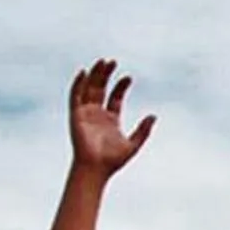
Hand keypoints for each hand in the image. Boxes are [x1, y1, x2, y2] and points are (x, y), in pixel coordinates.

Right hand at [66, 59, 154, 176]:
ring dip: (95, 75)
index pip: (116, 98)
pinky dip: (78, 83)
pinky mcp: (76, 115)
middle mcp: (97, 114)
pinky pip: (75, 96)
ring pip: (89, 88)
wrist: (96, 168)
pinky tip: (84, 72)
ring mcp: (86, 113)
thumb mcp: (133, 144)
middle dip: (107, 75)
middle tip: (113, 62)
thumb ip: (143, 130)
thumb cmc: (113, 160)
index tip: (129, 77)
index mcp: (110, 119)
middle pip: (101, 89)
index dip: (121, 87)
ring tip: (102, 62)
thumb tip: (154, 115)